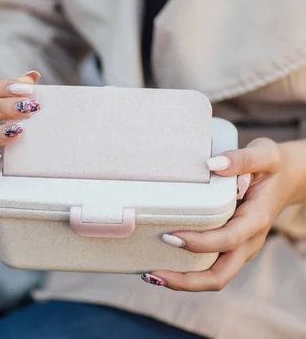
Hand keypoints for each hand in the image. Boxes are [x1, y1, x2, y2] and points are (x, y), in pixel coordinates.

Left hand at [142, 138, 291, 290]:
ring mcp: (239, 249)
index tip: (170, 235)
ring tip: (149, 274)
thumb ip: (241, 159)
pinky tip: (160, 264)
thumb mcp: (264, 154)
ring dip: (182, 281)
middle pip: (219, 276)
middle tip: (152, 272)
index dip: (199, 242)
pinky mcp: (229, 248)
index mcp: (255, 221)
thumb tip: (212, 164)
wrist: (287, 179)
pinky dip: (186, 272)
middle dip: (185, 280)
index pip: (227, 240)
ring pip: (213, 277)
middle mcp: (248, 242)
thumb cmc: (271, 167)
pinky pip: (209, 267)